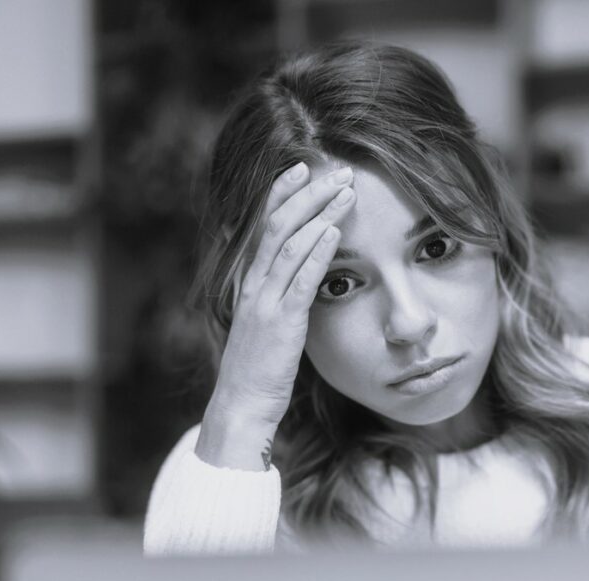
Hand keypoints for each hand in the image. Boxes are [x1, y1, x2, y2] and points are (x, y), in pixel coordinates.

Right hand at [204, 162, 354, 433]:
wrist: (242, 404)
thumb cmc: (260, 366)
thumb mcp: (269, 321)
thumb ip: (281, 293)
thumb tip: (304, 269)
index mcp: (250, 281)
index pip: (264, 224)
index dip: (282, 192)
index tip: (304, 167)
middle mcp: (253, 284)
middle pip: (279, 224)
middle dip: (309, 193)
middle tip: (339, 171)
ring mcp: (265, 301)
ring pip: (290, 244)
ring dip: (320, 213)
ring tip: (346, 191)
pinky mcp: (281, 322)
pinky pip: (299, 280)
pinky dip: (317, 252)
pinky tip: (334, 232)